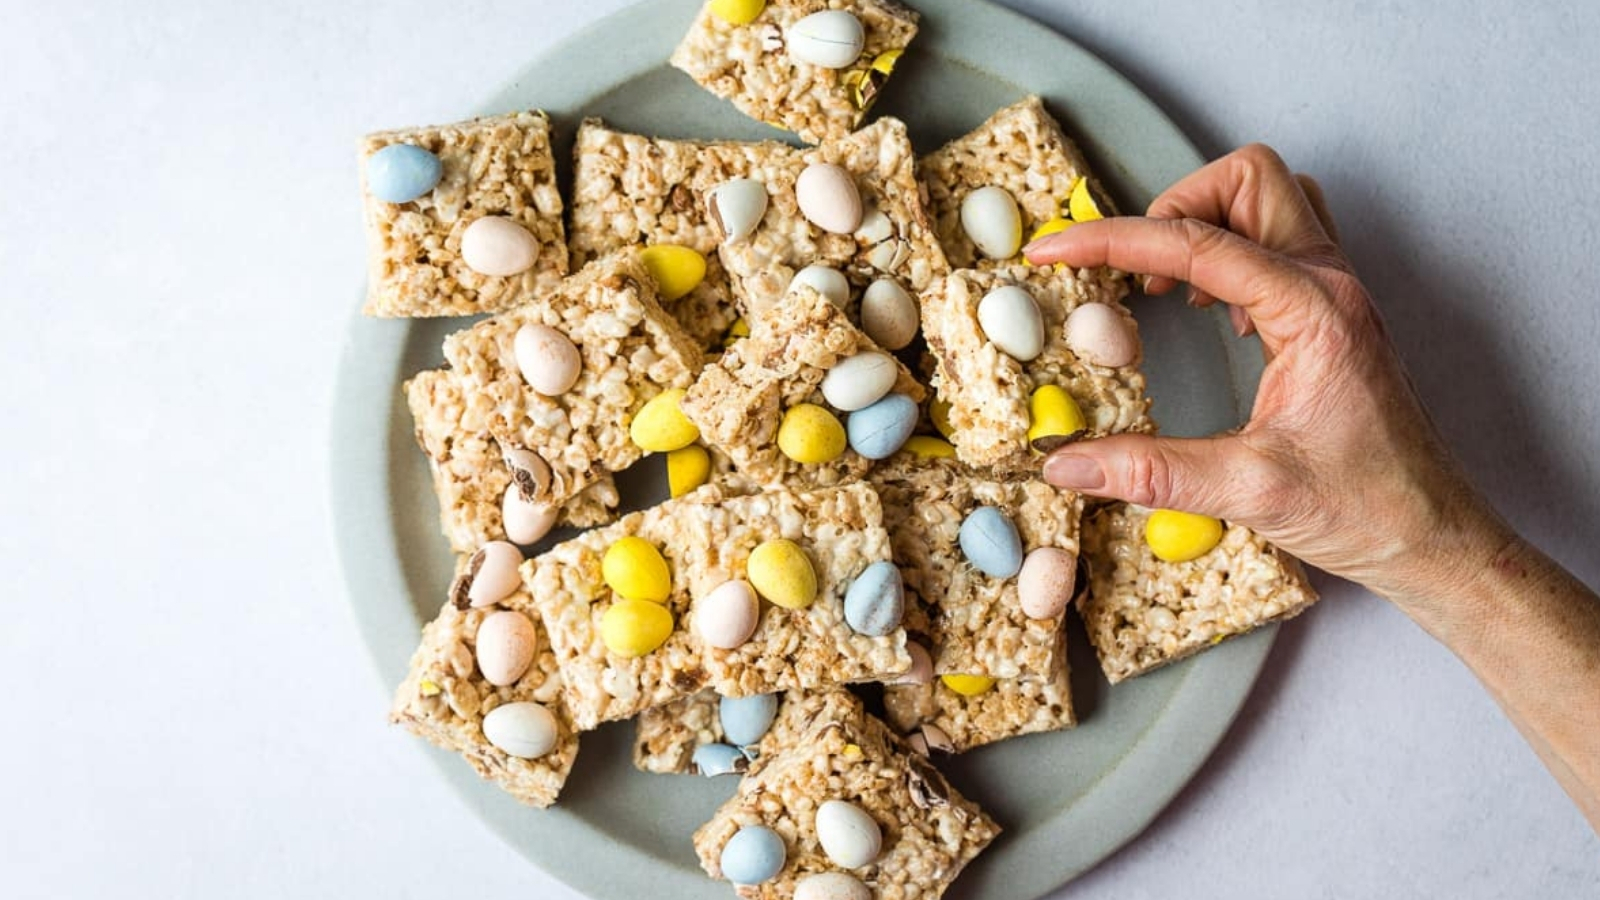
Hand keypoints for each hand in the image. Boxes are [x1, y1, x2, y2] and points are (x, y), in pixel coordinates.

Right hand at [1025, 144, 1511, 611]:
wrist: (1432, 535)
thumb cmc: (1368, 508)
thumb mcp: (1249, 491)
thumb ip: (1151, 472)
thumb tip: (1065, 463)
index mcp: (1314, 311)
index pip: (1198, 242)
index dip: (1114, 240)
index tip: (1055, 249)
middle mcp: (1330, 284)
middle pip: (1248, 179)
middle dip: (1175, 203)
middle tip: (1129, 265)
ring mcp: (1335, 293)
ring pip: (1268, 199)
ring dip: (1207, 219)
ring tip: (1163, 282)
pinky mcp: (1330, 314)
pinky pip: (1277, 242)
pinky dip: (1228, 251)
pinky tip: (1204, 309)